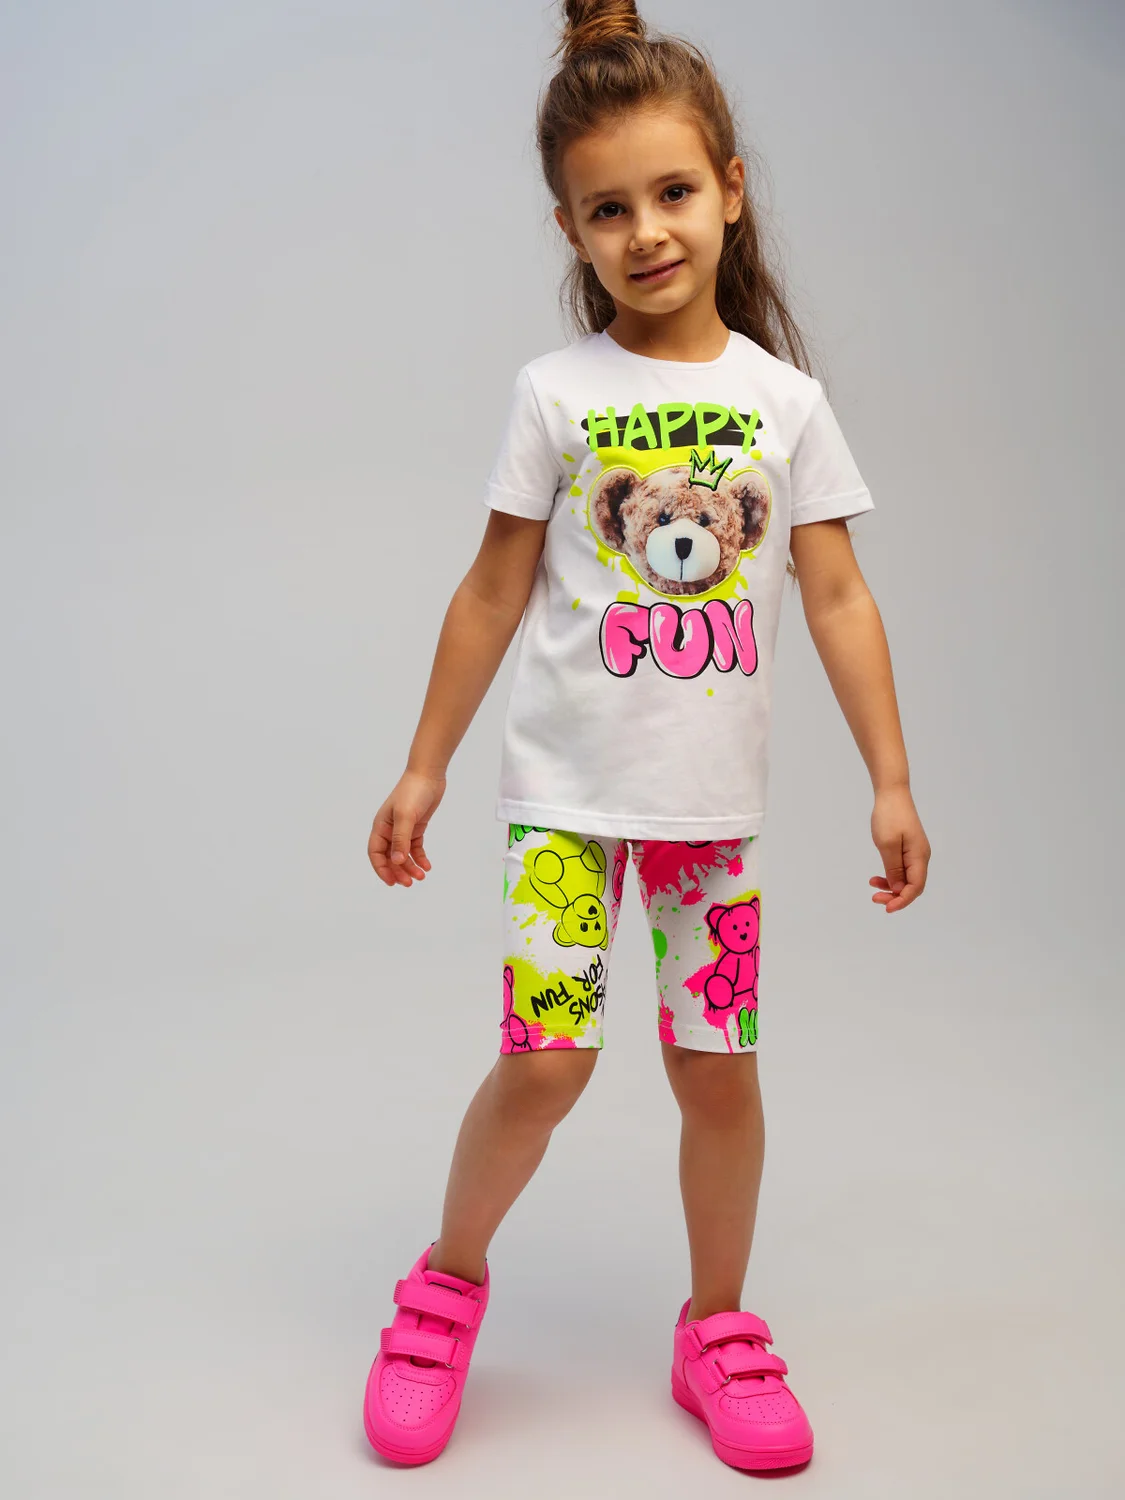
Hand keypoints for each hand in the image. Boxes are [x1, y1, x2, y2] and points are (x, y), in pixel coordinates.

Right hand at [368, 769, 444, 887]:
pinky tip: (427, 866)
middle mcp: (389, 829)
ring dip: (410, 866)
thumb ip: (400, 840)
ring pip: (403, 854)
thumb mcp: (405, 816)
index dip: (381, 869)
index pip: (375, 853)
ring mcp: (403, 829)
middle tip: (409, 883)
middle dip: (398, 871)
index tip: (392, 882)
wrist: (428, 774)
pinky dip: (420, 857)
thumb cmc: (413, 792)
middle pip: (389, 857)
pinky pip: (415, 847)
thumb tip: (395, 862)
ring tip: (421, 876)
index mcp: (380, 826)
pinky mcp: (416, 827)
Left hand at [869, 785, 929, 912]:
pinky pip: (902, 868)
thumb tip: (897, 888)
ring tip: (873, 885)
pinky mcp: (908, 848)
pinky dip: (890, 875)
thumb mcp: (887, 845)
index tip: (886, 907)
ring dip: (891, 886)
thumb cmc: (889, 816)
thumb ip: (893, 868)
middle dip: (895, 896)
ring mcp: (915, 852)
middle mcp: (921, 856)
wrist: (892, 793)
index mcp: (919, 857)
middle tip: (874, 898)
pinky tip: (877, 877)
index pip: (915, 887)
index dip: (902, 900)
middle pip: (912, 885)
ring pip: (906, 878)